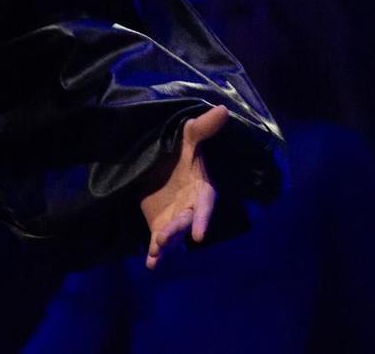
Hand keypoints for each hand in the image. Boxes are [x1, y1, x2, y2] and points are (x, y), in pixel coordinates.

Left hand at [142, 104, 228, 270]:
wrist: (159, 160)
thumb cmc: (179, 146)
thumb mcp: (188, 135)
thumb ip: (203, 128)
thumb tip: (222, 110)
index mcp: (201, 187)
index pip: (204, 204)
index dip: (202, 218)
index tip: (198, 234)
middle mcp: (191, 206)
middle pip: (186, 221)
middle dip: (177, 230)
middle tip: (164, 237)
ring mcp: (175, 218)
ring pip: (173, 234)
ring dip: (166, 243)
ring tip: (156, 249)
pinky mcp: (160, 226)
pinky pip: (159, 243)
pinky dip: (157, 254)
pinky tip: (152, 264)